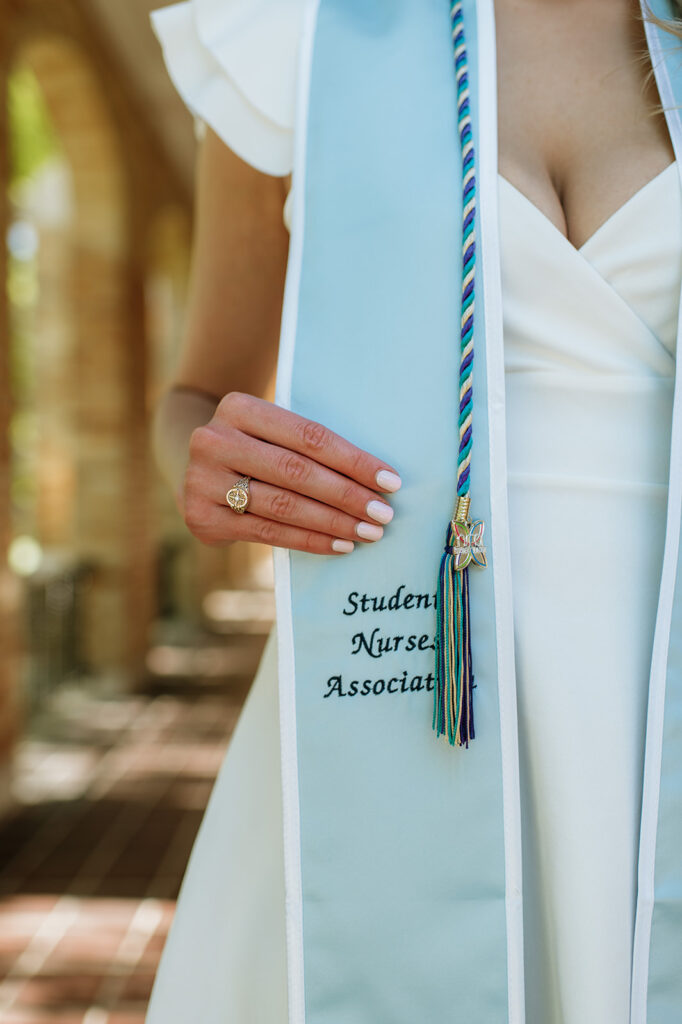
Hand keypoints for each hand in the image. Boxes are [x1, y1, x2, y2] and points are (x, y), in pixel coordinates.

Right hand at [182, 391, 401, 554]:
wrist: (200, 469)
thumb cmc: (257, 448)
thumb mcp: (273, 432)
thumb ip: (310, 446)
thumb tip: (378, 479)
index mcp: (238, 407)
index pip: (309, 436)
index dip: (353, 461)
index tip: (390, 481)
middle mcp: (214, 440)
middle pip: (297, 472)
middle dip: (347, 495)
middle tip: (383, 514)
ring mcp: (202, 480)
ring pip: (283, 505)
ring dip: (333, 522)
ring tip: (367, 533)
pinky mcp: (202, 517)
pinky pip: (267, 533)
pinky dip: (309, 541)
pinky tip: (339, 545)